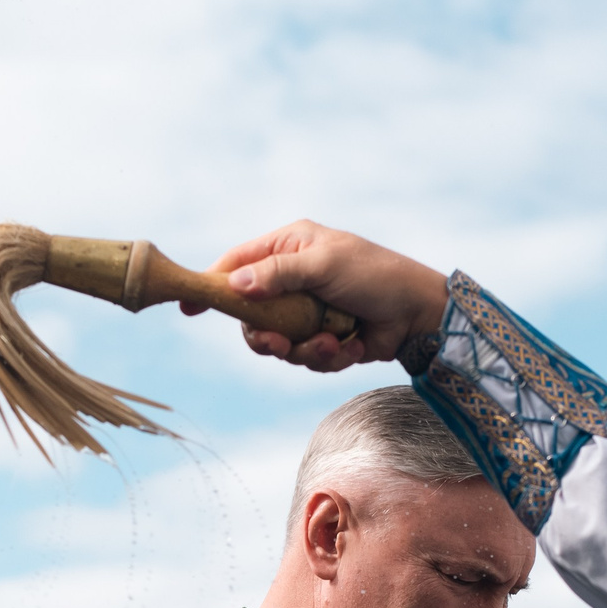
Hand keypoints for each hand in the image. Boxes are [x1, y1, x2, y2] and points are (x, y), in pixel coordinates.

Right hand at [198, 221, 449, 371]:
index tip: (189, 307)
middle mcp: (293, 280)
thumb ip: (278, 275)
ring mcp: (307, 311)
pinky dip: (327, 357)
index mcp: (289, 249)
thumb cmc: (374, 275)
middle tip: (277, 344)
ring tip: (330, 342)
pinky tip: (351, 345)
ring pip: (278, 344)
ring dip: (303, 350)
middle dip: (265, 335)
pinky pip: (306, 359)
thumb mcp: (323, 266)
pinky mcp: (323, 339)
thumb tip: (234, 285)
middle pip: (251, 316)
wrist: (417, 314)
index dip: (212, 285)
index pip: (237, 265)